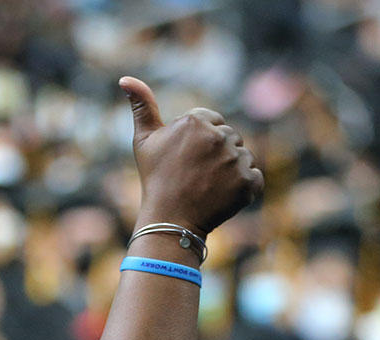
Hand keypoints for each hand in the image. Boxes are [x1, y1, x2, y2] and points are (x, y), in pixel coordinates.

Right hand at [121, 77, 262, 236]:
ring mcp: (235, 159)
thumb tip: (126, 78)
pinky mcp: (248, 181)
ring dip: (230, 171)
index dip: (199, 142)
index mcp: (195, 121)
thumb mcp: (144, 141)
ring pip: (242, 157)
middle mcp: (218, 136)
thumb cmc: (155, 179)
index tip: (187, 160)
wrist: (169, 220)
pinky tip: (221, 196)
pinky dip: (242, 188)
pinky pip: (253, 177)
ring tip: (207, 187)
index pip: (212, 122)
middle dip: (216, 155)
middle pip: (229, 138)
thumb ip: (142, 106)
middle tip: (195, 176)